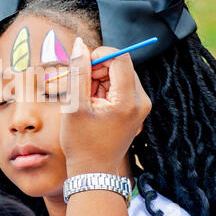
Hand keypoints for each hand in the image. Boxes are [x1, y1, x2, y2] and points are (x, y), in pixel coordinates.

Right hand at [60, 38, 151, 176]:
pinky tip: (92, 105)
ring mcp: (140, 106)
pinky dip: (102, 89)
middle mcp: (141, 101)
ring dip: (97, 80)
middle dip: (96, 70)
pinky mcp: (135, 109)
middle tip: (79, 86)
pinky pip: (119, 87)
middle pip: (120, 66)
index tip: (81, 67)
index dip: (98, 55)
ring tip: (85, 100)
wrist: (93, 171)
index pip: (120, 58)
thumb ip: (78, 73)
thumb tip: (80, 44)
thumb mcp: (75, 106)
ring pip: (118, 75)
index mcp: (128, 100)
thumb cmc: (81, 142)